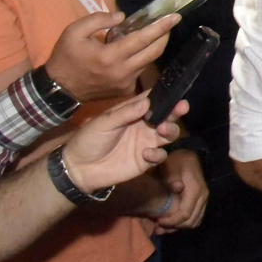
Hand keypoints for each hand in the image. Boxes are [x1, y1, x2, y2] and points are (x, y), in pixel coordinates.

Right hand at [44, 10, 179, 100]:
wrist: (59, 89)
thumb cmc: (65, 57)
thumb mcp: (74, 32)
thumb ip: (98, 20)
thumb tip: (122, 17)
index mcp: (110, 56)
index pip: (142, 39)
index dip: (160, 27)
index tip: (175, 17)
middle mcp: (122, 72)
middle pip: (154, 52)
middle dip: (164, 36)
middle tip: (168, 24)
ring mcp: (125, 84)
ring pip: (148, 62)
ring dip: (154, 47)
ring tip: (151, 34)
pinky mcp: (125, 91)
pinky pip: (139, 72)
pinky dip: (142, 59)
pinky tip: (137, 51)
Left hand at [62, 93, 185, 193]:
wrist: (79, 169)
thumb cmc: (89, 140)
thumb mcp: (104, 123)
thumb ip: (125, 113)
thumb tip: (147, 102)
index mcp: (133, 112)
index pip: (154, 100)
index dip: (166, 96)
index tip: (176, 93)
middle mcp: (144, 125)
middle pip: (167, 116)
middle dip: (176, 111)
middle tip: (181, 108)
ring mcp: (146, 142)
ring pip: (169, 134)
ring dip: (170, 130)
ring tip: (163, 130)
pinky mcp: (146, 160)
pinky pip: (160, 155)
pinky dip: (157, 154)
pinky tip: (146, 154)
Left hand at [150, 148, 207, 233]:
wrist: (187, 155)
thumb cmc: (176, 160)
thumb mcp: (170, 164)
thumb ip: (172, 176)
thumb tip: (178, 188)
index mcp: (196, 190)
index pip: (185, 214)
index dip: (171, 221)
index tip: (157, 221)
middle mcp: (203, 197)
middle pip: (190, 222)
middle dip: (174, 227)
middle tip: (158, 226)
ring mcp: (204, 200)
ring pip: (194, 222)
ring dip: (179, 227)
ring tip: (163, 226)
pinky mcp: (201, 201)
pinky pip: (195, 218)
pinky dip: (184, 223)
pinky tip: (172, 221)